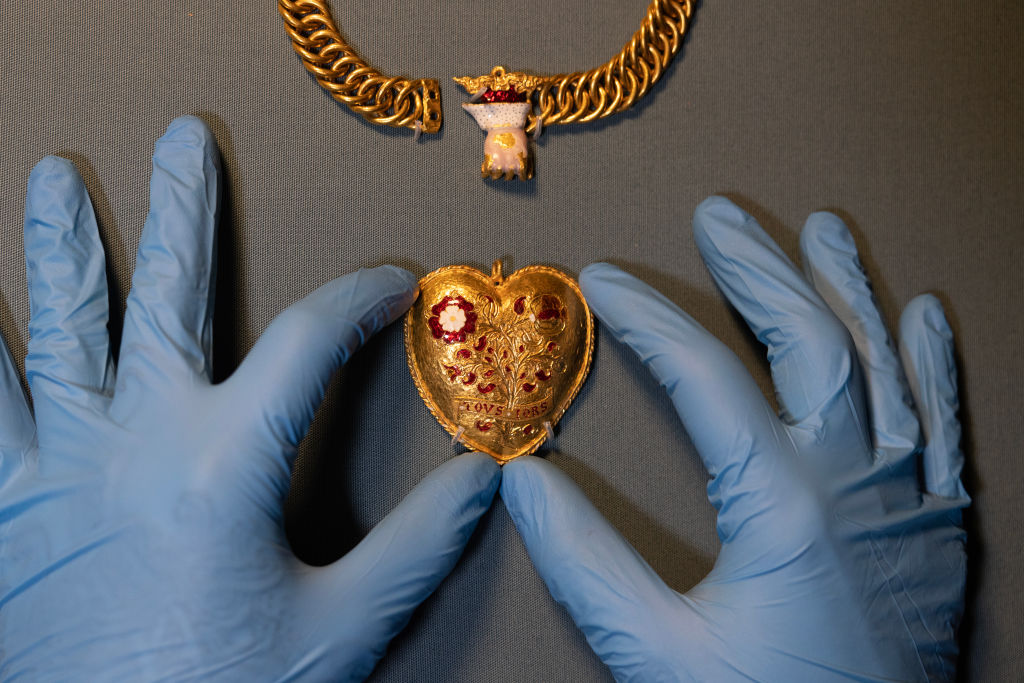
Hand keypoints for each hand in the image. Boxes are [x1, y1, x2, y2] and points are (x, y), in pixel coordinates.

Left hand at [0, 116, 499, 679]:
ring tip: (50, 178)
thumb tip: (485, 480)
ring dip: (59, 251)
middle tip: (184, 140)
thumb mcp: (338, 630)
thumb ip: (416, 547)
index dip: (358, 300)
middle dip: (181, 212)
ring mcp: (57, 468)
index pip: (310, 346)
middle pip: (165, 299)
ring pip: (54, 333)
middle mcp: (135, 442)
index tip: (386, 282)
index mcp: (224, 464)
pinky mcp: (3, 506)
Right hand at [501, 197, 968, 680]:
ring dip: (849, 288)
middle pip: (809, 340)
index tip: (607, 280)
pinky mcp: (939, 522)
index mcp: (782, 502)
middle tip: (719, 218)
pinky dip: (933, 362)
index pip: (706, 376)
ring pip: (883, 362)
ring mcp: (907, 495)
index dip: (650, 319)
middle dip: (758, 270)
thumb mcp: (659, 657)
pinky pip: (943, 421)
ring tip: (823, 229)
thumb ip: (586, 566)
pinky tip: (924, 313)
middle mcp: (854, 479)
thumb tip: (523, 482)